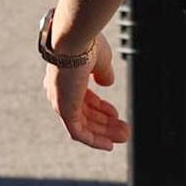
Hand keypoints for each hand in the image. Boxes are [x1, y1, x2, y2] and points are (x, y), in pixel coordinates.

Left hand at [44, 32, 126, 151]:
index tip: (115, 114)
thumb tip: (108, 83)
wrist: (73, 40)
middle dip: (106, 124)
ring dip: (104, 133)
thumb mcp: (100, 60)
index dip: (101, 108)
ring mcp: (61, 101)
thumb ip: (103, 73)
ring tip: (123, 137)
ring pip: (84, 125)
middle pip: (85, 114)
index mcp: (67, 77)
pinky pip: (78, 132)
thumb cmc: (85, 44)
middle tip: (123, 131)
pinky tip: (108, 145)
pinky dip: (94, 140)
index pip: (84, 99)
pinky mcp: (64, 110)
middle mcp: (61, 92)